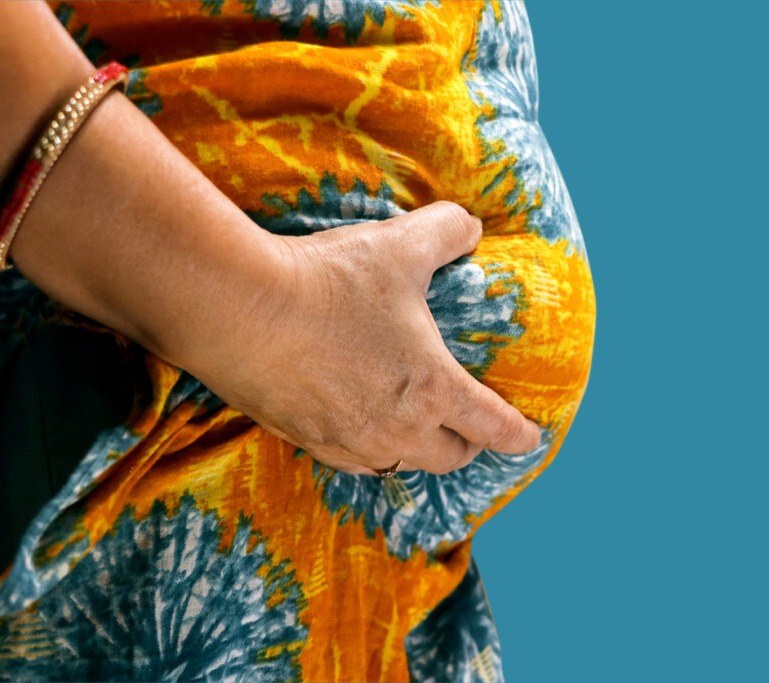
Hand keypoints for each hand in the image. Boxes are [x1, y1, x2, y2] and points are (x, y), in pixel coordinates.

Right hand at [0, 3, 537, 476]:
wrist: (239, 310)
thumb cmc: (330, 281)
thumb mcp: (400, 245)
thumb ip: (447, 232)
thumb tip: (470, 226)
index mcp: (433, 389)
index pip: (492, 426)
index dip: (517, 435)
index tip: (529, 439)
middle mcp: (397, 429)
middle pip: (448, 458)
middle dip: (466, 446)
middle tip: (467, 429)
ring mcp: (348, 441)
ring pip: (397, 466)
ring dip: (414, 453)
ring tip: (412, 431)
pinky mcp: (304, 440)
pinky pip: (349, 462)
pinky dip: (366, 451)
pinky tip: (356, 427)